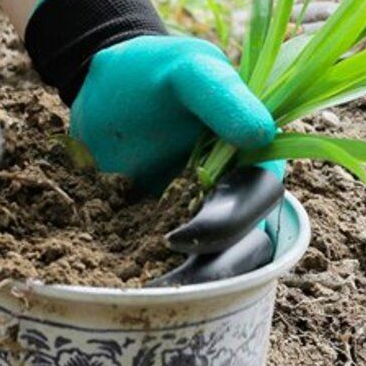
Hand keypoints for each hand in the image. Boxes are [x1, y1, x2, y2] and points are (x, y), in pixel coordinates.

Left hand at [24, 0, 283, 283]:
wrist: (103, 87)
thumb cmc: (153, 69)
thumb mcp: (188, 69)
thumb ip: (222, 96)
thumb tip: (262, 133)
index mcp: (254, 154)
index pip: (259, 199)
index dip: (229, 223)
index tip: (182, 235)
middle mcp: (234, 192)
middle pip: (243, 246)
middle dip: (209, 271)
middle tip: (162, 286)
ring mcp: (200, 216)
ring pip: (211, 265)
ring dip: (185, 285)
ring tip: (143, 297)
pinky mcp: (163, 232)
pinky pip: (168, 264)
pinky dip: (152, 278)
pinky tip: (123, 289)